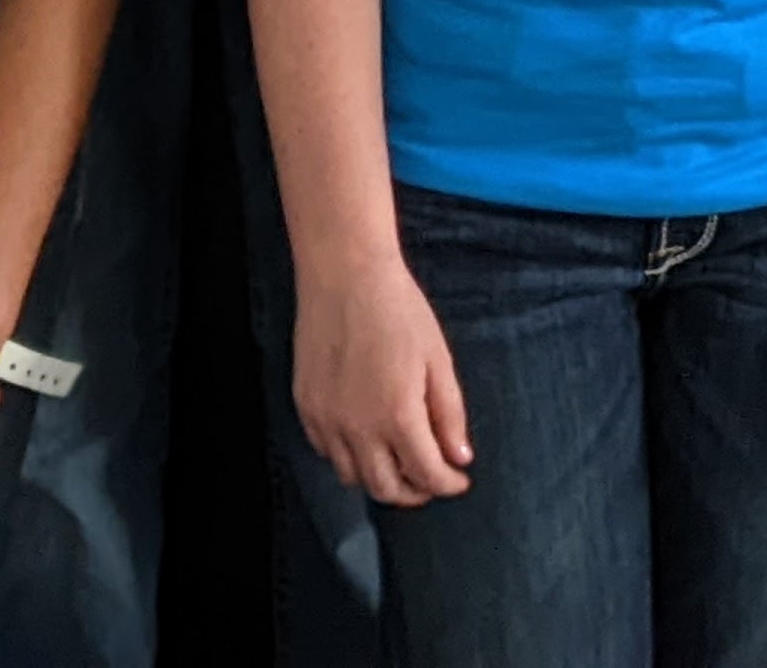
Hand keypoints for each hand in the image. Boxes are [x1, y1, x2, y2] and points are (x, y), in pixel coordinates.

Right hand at [292, 256, 470, 505]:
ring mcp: (326, 420)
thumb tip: (459, 458)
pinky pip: (326, 451)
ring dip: (379, 477)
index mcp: (397, 416)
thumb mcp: (438, 359)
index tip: (459, 479)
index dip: (449, 484)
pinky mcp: (306, 406)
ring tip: (398, 460)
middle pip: (386, 489)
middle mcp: (357, 428)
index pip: (427, 475)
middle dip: (415, 492)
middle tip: (430, 477)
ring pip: (352, 477)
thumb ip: (450, 414)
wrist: (345, 273)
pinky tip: (365, 436)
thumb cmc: (398, 309)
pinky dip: (348, 456)